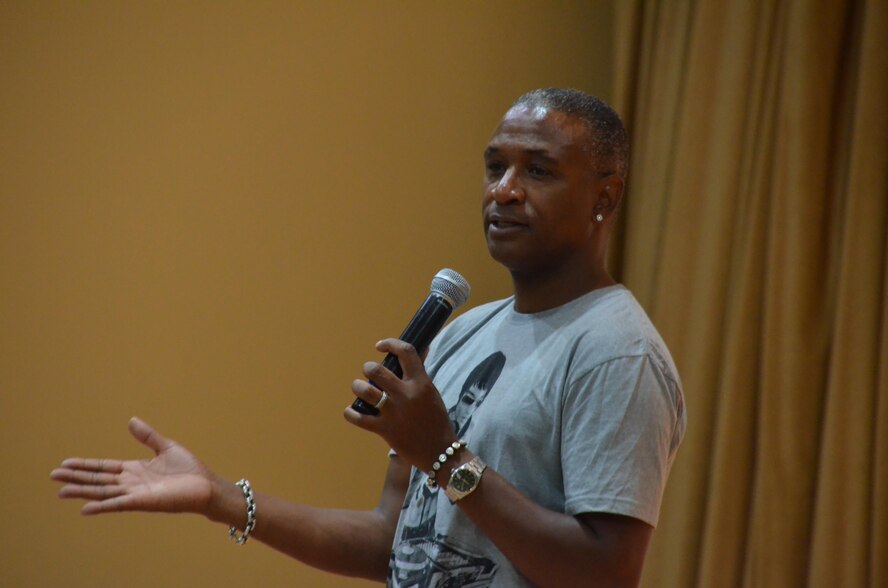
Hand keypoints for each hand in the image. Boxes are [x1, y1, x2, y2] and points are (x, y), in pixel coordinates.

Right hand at [51, 417, 214, 515]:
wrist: (206, 485)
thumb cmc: (189, 470)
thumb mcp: (166, 447)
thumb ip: (147, 436)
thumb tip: (131, 420)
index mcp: (135, 469)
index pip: (104, 467)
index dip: (85, 465)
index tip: (65, 463)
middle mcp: (131, 483)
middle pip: (98, 479)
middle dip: (76, 477)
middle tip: (52, 475)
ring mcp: (135, 494)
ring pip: (103, 492)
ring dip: (82, 491)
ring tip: (60, 491)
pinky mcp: (143, 503)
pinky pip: (118, 505)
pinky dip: (102, 506)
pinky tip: (84, 509)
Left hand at [345, 339, 457, 470]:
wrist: (439, 451)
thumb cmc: (436, 420)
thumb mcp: (431, 392)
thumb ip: (420, 372)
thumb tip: (423, 346)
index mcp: (421, 383)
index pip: (406, 352)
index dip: (390, 343)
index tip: (380, 346)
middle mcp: (406, 395)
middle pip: (377, 370)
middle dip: (368, 368)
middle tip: (369, 373)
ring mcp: (394, 412)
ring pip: (365, 391)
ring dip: (358, 387)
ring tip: (359, 389)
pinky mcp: (385, 430)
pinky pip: (359, 418)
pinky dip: (351, 413)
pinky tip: (351, 411)